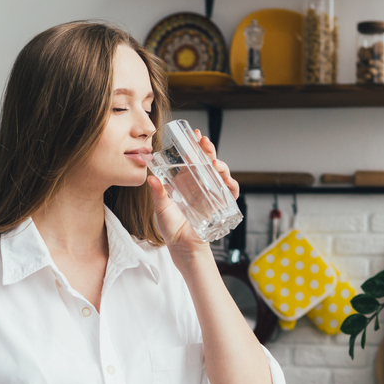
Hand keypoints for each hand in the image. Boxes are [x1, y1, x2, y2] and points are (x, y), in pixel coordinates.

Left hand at [147, 128, 239, 258]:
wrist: (183, 248)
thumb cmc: (171, 229)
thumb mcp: (161, 208)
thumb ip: (158, 193)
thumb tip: (151, 179)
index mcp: (186, 182)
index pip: (193, 159)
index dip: (195, 146)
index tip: (194, 135)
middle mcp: (200, 186)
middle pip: (208, 162)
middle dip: (209, 150)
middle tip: (204, 142)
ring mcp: (212, 195)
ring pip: (221, 174)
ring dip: (220, 165)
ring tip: (214, 163)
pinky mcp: (221, 206)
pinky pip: (231, 193)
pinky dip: (232, 185)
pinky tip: (227, 181)